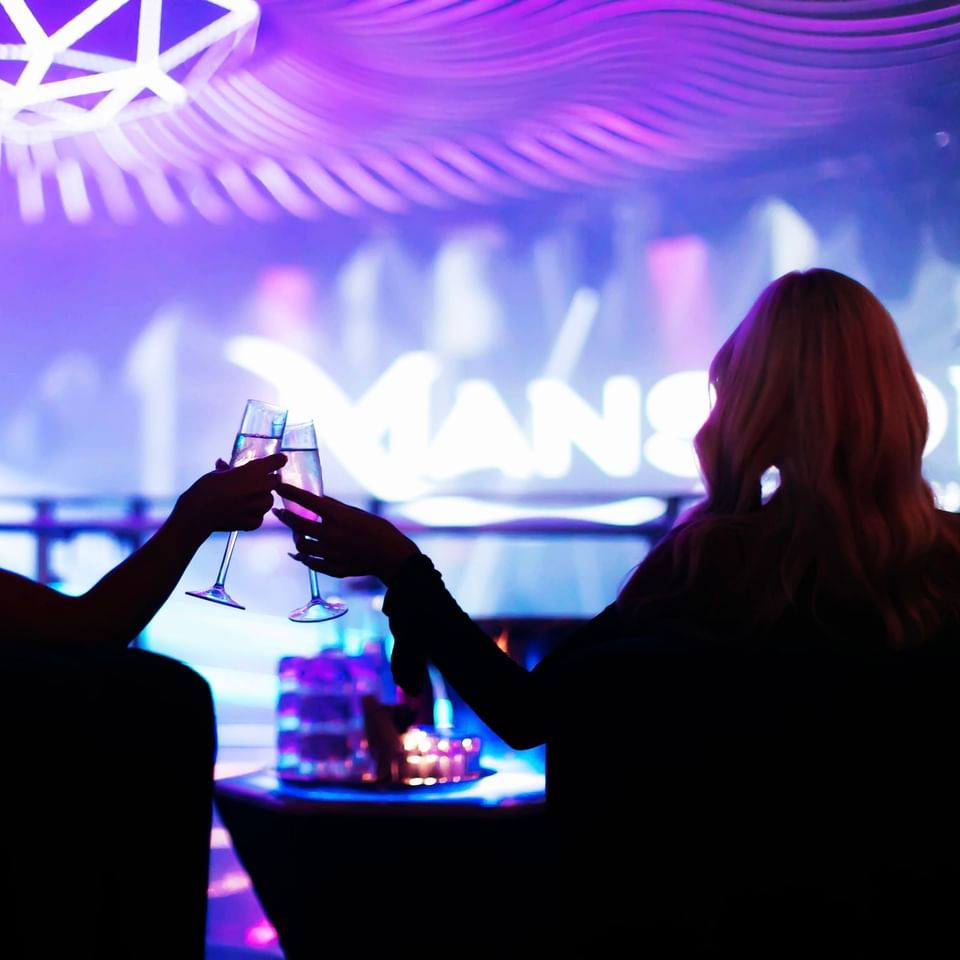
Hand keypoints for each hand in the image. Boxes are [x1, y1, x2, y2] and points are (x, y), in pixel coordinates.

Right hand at [175, 453, 286, 535]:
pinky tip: (241, 513)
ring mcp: (259, 507)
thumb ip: (226, 469)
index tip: (279, 460)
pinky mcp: (254, 522)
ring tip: (246, 499)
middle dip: (267, 481)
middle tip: (255, 482)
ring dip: (261, 498)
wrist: (198, 513)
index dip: (278, 460)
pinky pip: (259, 516)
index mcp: (254, 471)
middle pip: (275, 482)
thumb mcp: (216, 473)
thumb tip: (223, 464)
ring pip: (269, 500)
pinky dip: (253, 514)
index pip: (277, 461)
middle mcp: (261, 487)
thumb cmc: (206, 488)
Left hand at [275, 484, 418, 583]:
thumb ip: (336, 507)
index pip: (307, 501)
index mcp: (339, 517)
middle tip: (279, 511)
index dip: (290, 492)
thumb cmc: (379, 529)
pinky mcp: (334, 568)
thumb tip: (317, 500)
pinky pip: (311, 563)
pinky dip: (303, 557)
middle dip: (284, 516)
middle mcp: (332, 535)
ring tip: (296, 532)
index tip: (278, 486)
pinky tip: (299, 553)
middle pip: (298, 524)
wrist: (393, 556)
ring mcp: (331, 554)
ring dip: (295, 537)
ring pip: (301, 546)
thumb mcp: (358, 512)